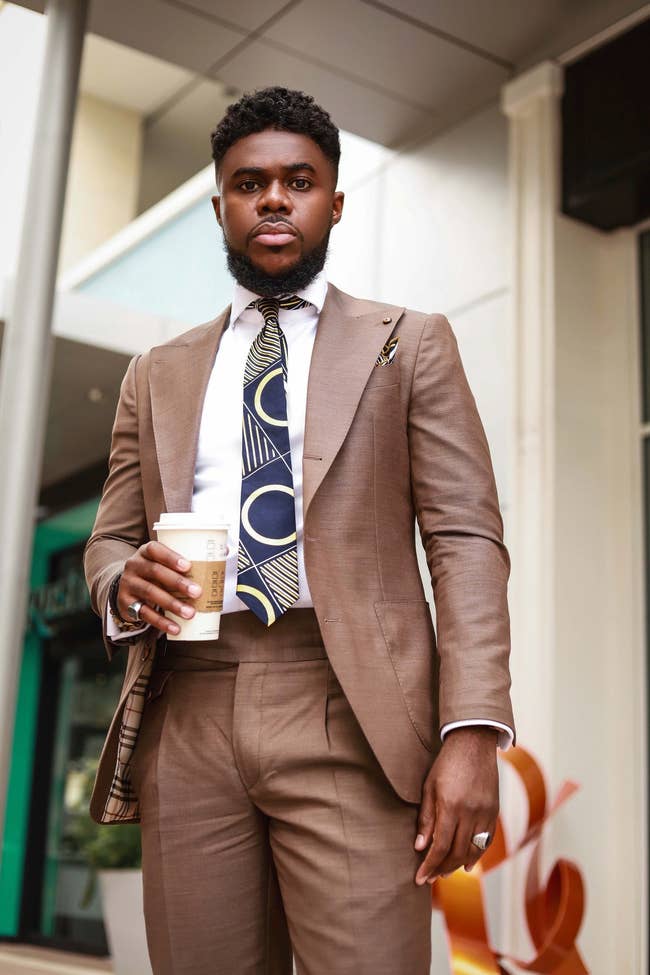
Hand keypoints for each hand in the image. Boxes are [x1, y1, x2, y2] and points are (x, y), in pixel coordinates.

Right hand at [117, 540, 203, 636]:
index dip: (171, 557)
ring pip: (150, 593)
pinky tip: (176, 628)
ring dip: (172, 604)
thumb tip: (224, 551)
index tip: (188, 566)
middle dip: (177, 582)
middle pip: (155, 571)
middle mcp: (134, 565)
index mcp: (146, 551)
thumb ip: (189, 559)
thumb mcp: (165, 563)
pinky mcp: (126, 604)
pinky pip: (145, 613)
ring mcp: (128, 584)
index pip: (155, 549)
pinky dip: (161, 622)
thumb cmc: (156, 573)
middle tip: (197, 592)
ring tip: (190, 613)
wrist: (126, 588)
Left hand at [414, 726, 498, 883]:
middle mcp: (470, 813)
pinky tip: (466, 864)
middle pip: (457, 853)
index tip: (420, 879)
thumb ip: (426, 819)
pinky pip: (486, 840)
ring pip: (473, 850)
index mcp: (450, 807)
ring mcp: (485, 813)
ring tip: (445, 872)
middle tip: (431, 877)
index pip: (439, 847)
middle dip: (442, 868)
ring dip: (458, 865)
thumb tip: (420, 847)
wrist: (473, 743)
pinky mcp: (494, 811)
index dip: (429, 866)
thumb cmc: (446, 764)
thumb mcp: (429, 788)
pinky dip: (477, 855)